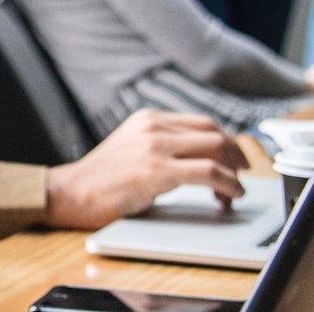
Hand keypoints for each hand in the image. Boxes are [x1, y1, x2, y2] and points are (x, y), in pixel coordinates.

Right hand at [43, 109, 246, 229]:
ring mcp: (154, 145)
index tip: (236, 159)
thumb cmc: (100, 180)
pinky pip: (208, 171)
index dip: (226, 141)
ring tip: (234, 191)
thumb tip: (199, 160)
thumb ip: (162, 147)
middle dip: (236, 155)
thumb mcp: (134, 149)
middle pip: (213, 132)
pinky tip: (231, 194)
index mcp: (148, 118)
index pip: (201, 122)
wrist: (71, 193)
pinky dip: (228, 183)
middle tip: (242, 174)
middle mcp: (153, 126)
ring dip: (233, 172)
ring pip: (215, 148)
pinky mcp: (156, 169)